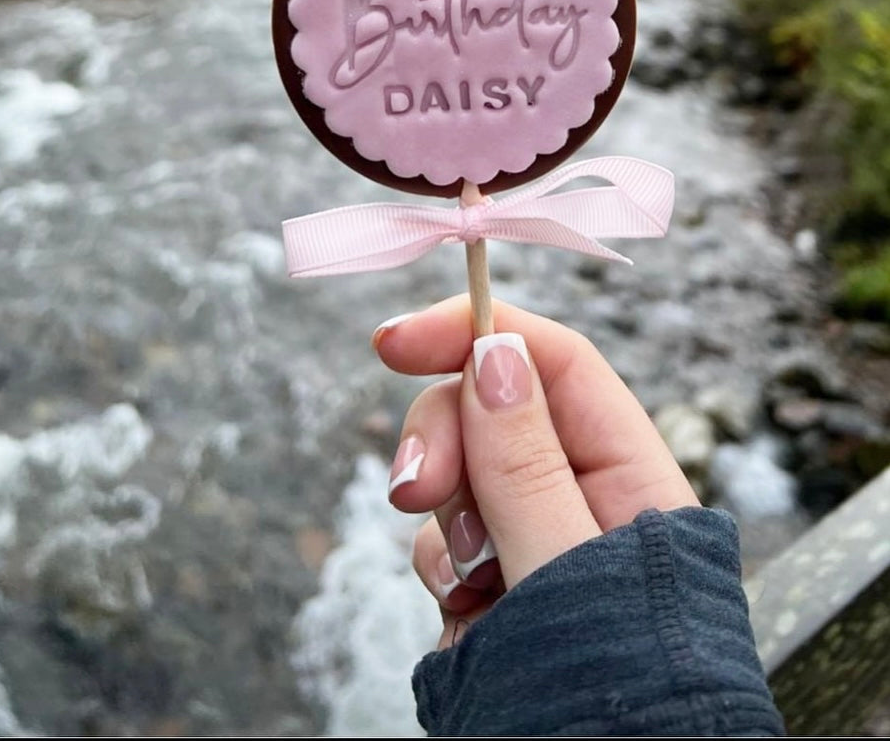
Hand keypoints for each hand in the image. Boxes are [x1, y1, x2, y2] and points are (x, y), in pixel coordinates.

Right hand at [373, 295, 698, 648]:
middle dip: (441, 436)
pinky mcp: (502, 569)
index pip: (552, 362)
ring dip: (444, 516)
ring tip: (472, 588)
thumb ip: (527, 463)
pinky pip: (448, 532)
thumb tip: (495, 352)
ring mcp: (538, 530)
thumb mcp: (566, 572)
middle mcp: (584, 490)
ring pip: (461, 470)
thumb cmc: (613, 694)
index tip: (395, 340)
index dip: (476, 331)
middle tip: (412, 488)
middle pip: (491, 405)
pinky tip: (469, 611)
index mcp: (629, 474)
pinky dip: (444, 563)